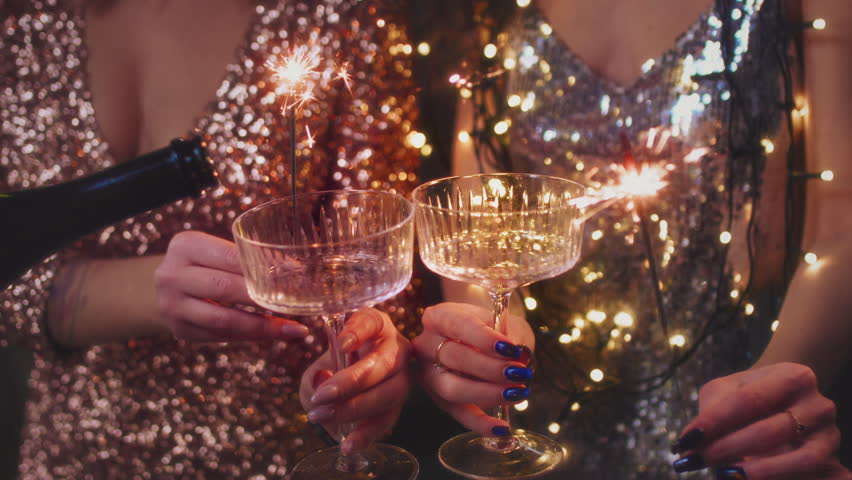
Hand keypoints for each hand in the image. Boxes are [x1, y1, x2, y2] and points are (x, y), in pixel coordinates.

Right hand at [154, 231, 308, 341]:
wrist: (169, 285)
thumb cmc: (204, 264)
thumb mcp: (216, 251)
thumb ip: (247, 259)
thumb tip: (296, 271)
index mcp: (186, 246)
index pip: (230, 257)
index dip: (262, 268)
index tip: (295, 276)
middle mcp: (172, 275)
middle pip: (225, 288)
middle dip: (263, 298)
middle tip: (297, 305)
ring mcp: (172, 305)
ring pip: (223, 319)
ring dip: (262, 326)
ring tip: (292, 329)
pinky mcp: (180, 329)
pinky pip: (221, 336)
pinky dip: (250, 336)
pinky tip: (272, 334)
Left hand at [299, 308, 412, 453]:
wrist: (346, 390)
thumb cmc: (333, 371)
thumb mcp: (318, 370)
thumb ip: (315, 378)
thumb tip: (323, 384)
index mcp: (375, 327)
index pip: (371, 321)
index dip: (358, 331)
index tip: (341, 343)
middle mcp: (395, 348)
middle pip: (382, 362)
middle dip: (352, 381)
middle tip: (323, 396)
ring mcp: (402, 376)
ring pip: (390, 392)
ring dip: (356, 407)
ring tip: (324, 417)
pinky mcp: (400, 404)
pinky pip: (388, 420)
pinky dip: (366, 434)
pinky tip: (348, 444)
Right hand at [412, 302, 533, 436]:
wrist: (482, 340)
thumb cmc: (492, 327)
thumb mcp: (504, 321)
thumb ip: (510, 334)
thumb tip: (519, 354)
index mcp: (439, 317)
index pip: (458, 325)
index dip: (484, 338)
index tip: (510, 348)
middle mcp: (426, 345)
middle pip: (453, 357)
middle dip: (490, 368)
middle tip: (520, 373)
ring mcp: (429, 374)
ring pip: (451, 388)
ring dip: (486, 393)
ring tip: (517, 393)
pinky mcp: (438, 399)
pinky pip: (457, 413)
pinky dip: (480, 423)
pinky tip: (502, 428)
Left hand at [671, 362, 850, 478]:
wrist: (784, 400)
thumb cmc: (748, 394)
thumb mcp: (724, 392)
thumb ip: (708, 413)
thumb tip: (687, 446)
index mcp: (792, 376)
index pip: (749, 400)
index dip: (716, 421)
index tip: (688, 438)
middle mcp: (818, 403)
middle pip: (771, 430)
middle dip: (731, 448)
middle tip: (702, 459)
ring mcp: (829, 432)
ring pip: (801, 458)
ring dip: (761, 470)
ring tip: (727, 473)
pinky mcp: (831, 457)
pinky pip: (813, 473)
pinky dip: (781, 477)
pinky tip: (749, 477)